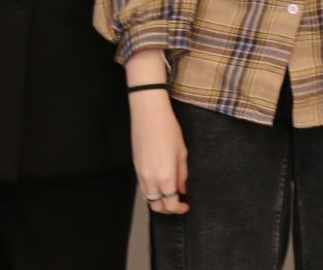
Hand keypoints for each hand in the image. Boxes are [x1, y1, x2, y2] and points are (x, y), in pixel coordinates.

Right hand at [131, 90, 189, 215]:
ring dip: (159, 201)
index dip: (179, 209)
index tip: (186, 206)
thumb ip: (182, 174)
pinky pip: (143, 188)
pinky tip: (159, 185)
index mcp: (165, 176)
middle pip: (157, 206)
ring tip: (169, 194)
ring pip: (148, 198)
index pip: (170, 204)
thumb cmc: (168, 129)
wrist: (148, 114)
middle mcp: (150, 179)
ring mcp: (140, 174)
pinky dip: (151, 192)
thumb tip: (182, 189)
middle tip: (178, 203)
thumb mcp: (182, 152)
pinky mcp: (135, 167)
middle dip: (168, 209)